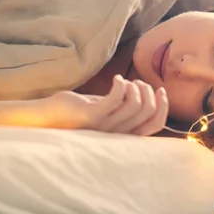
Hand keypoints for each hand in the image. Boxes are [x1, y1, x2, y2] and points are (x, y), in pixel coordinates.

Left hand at [45, 75, 168, 135]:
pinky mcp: (93, 115)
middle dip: (148, 91)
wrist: (50, 115)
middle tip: (137, 82)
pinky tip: (116, 79)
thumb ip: (126, 106)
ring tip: (124, 81)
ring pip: (136, 103)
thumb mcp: (108, 109)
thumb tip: (147, 92)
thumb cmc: (81, 110)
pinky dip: (121, 84)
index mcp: (124, 135)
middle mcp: (117, 134)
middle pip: (148, 111)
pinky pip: (117, 97)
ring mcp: (105, 126)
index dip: (163, 106)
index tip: (160, 90)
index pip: (155, 125)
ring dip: (135, 86)